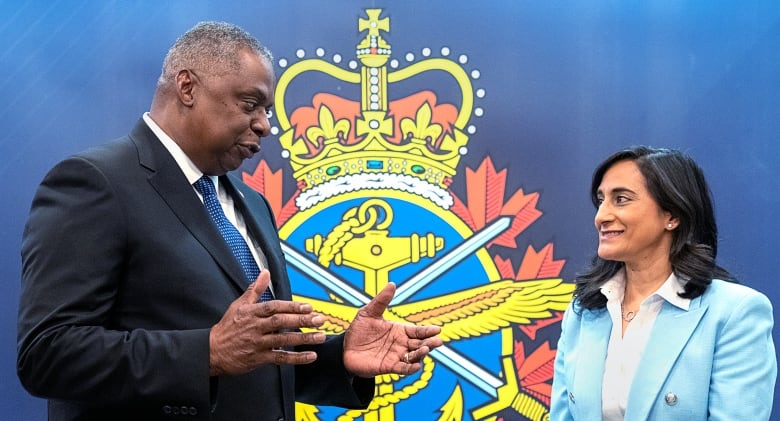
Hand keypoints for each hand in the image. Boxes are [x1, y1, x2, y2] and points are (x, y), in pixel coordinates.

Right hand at [208, 270, 326, 375]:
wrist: (212, 351)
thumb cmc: (227, 327)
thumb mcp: (239, 305)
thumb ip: (255, 289)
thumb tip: (265, 272)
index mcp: (252, 313)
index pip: (274, 307)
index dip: (291, 307)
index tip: (308, 307)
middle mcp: (255, 327)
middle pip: (281, 323)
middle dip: (302, 321)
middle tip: (319, 319)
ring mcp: (257, 343)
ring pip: (283, 340)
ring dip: (303, 339)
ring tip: (320, 336)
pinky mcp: (259, 358)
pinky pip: (280, 358)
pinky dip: (296, 358)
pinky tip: (310, 356)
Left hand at [343, 282, 442, 376]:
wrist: (344, 348)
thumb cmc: (358, 330)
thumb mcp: (369, 312)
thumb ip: (381, 300)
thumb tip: (392, 283)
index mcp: (400, 331)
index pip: (417, 331)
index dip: (427, 331)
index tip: (437, 330)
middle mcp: (401, 344)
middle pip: (420, 344)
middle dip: (429, 343)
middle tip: (438, 341)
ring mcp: (396, 356)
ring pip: (414, 357)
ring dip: (421, 354)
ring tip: (425, 350)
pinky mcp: (388, 367)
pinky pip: (402, 369)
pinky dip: (410, 368)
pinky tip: (416, 366)